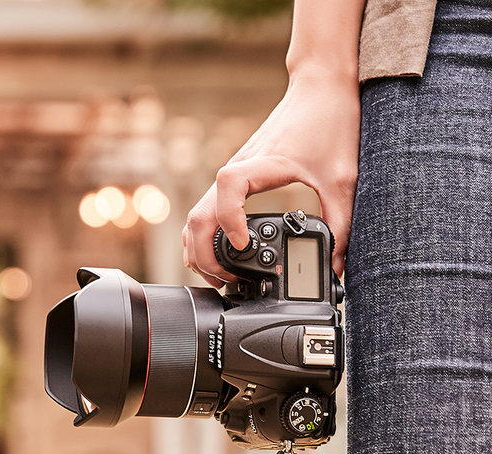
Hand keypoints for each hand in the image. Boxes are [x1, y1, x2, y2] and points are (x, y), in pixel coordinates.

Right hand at [182, 71, 359, 285]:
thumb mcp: (344, 180)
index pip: (228, 188)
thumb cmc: (330, 124)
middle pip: (198, 214)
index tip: (245, 245)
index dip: (230, 220)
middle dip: (206, 254)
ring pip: (194, 216)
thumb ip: (341, 224)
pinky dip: (204, 236)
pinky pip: (205, 212)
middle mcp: (237, 169)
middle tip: (229, 278)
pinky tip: (220, 254)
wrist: (319, 90)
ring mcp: (230, 175)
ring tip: (221, 274)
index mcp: (261, 164)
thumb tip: (336, 266)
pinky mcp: (232, 181)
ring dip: (199, 248)